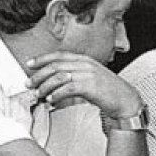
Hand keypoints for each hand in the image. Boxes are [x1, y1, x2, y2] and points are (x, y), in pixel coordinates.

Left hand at [26, 51, 143, 117]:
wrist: (126, 100)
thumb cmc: (108, 91)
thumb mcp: (91, 77)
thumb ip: (75, 74)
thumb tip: (55, 80)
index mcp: (85, 60)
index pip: (59, 55)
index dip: (42, 59)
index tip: (30, 64)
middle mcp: (86, 64)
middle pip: (55, 66)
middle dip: (39, 75)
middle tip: (30, 84)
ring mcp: (88, 74)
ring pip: (59, 77)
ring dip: (45, 87)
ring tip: (39, 94)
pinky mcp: (90, 86)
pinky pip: (67, 88)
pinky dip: (56, 94)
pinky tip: (52, 100)